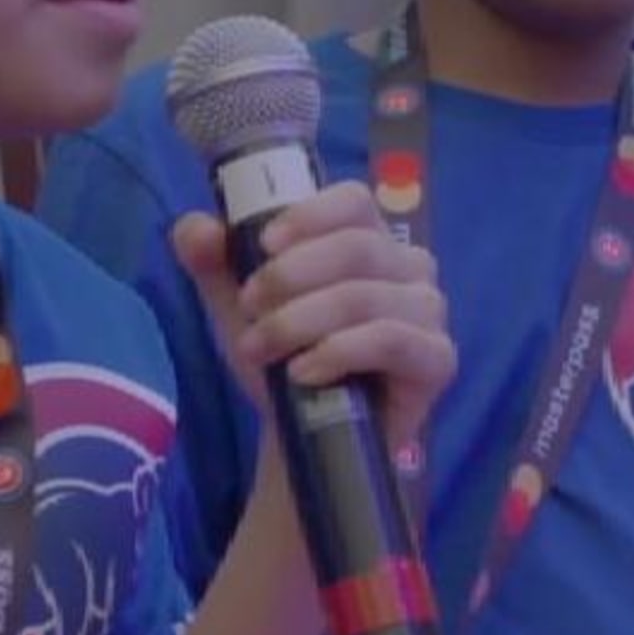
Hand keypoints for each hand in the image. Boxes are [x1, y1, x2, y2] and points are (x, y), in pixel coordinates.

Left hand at [173, 184, 452, 449]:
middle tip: (248, 310)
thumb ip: (213, 262)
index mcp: (368, 238)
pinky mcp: (437, 359)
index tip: (262, 246)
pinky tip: (302, 373)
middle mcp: (409, 267)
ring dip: (300, 322)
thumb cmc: (284, 355)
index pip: (353, 200)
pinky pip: (390, 340)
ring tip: (260, 350)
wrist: (305, 433)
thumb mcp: (237, 307)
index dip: (308, 216)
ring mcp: (429, 312)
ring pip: (365, 297)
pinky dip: (337, 352)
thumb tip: (196, 228)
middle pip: (356, 248)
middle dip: (290, 278)